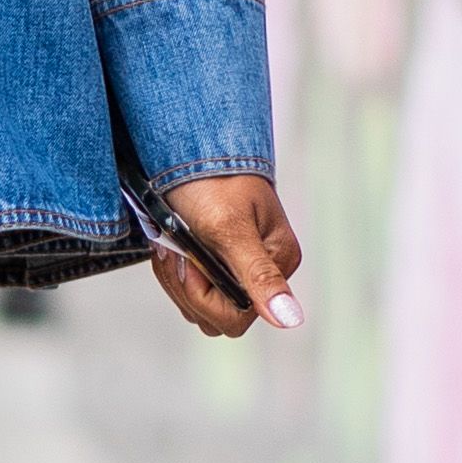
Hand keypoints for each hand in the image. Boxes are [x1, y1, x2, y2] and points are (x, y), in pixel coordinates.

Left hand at [149, 168, 304, 343]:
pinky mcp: (215, 262)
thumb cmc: (211, 177)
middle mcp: (262, 270)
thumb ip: (258, 276)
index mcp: (277, 262)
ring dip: (175, 277)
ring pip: (198, 306)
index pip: (236, 317)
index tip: (188, 259)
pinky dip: (173, 270)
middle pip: (215, 316)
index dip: (202, 295)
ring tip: (170, 242)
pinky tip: (170, 243)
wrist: (188, 143)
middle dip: (185, 286)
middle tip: (173, 248)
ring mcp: (238, 267)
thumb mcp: (230, 228)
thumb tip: (292, 320)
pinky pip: (190, 290)